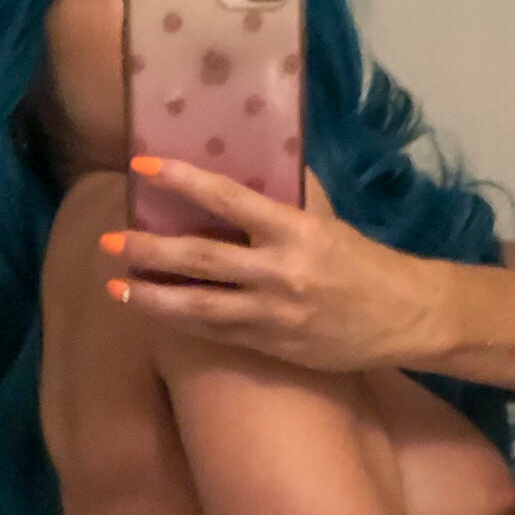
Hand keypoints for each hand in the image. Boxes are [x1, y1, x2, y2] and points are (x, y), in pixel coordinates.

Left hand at [102, 157, 442, 374]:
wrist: (405, 318)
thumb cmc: (364, 263)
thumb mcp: (327, 222)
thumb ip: (285, 200)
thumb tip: (243, 168)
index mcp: (295, 231)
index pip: (227, 198)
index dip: (182, 180)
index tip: (143, 166)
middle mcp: (280, 274)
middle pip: (200, 259)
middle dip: (149, 250)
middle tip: (110, 243)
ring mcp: (275, 316)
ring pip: (200, 307)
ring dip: (154, 298)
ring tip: (118, 290)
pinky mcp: (275, 348)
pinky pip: (219, 335)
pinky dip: (185, 324)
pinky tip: (158, 314)